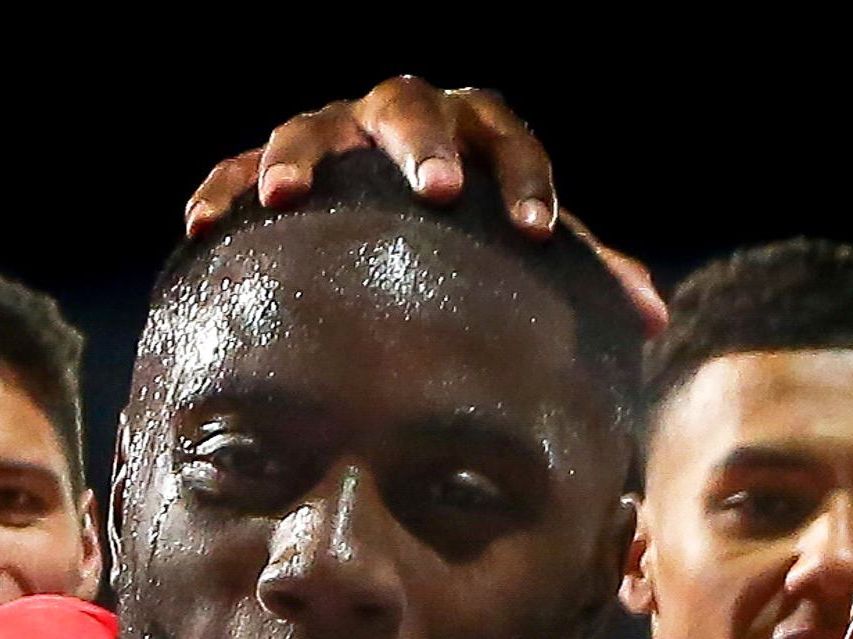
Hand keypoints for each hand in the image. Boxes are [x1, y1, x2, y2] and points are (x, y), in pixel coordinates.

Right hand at [183, 75, 666, 332]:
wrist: (391, 226)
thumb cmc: (469, 245)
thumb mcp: (520, 256)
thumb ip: (581, 276)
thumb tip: (649, 320)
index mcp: (470, 130)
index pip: (506, 136)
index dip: (527, 178)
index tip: (537, 232)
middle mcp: (398, 118)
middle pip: (409, 106)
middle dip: (422, 145)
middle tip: (438, 191)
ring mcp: (330, 135)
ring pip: (312, 125)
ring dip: (299, 156)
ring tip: (285, 196)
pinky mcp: (270, 167)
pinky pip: (236, 167)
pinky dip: (221, 189)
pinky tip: (203, 226)